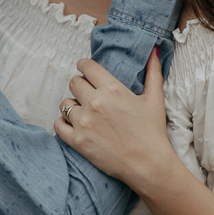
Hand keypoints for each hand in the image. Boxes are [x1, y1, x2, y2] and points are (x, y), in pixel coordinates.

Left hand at [54, 51, 178, 189]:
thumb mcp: (155, 98)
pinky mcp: (77, 141)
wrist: (148, 164)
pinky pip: (58, 125)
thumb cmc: (152, 131)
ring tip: (84, 112)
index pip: (86, 66)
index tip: (86, 71)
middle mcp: (95, 102)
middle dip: (81, 86)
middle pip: (74, 82)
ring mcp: (84, 122)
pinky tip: (73, 125)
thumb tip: (154, 50)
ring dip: (73, 105)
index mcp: (112, 88)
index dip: (85, 66)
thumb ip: (153, 71)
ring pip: (65, 103)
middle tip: (89, 94)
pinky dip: (63, 123)